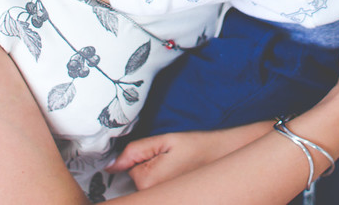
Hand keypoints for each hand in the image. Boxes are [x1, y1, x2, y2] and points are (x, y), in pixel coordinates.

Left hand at [106, 123, 267, 189]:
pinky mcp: (172, 201)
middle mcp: (155, 196)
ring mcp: (165, 200)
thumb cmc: (198, 147)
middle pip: (135, 185)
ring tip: (177, 170)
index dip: (142, 158)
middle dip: (146, 173)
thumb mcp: (165, 140)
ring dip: (156, 180)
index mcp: (148, 180)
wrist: (225, 156)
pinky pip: (159, 193)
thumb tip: (112, 165)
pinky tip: (180, 178)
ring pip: (147, 190)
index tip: (160, 155)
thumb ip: (135, 151)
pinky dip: (164, 186)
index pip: (128, 170)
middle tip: (169, 163)